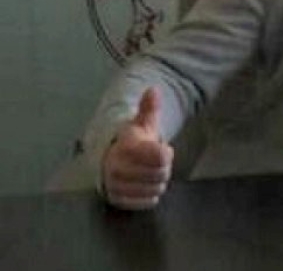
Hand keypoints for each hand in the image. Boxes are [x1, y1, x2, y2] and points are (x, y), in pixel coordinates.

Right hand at [102, 87, 173, 209]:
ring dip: (157, 181)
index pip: (161, 157)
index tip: (162, 148)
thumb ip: (149, 108)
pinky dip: (150, 194)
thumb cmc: (132, 142)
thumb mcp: (142, 123)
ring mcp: (115, 186)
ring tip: (147, 172)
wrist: (108, 160)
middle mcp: (116, 168)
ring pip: (155, 189)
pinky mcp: (116, 200)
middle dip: (162, 168)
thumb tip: (153, 90)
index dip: (166, 153)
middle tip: (153, 162)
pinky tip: (144, 184)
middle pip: (161, 174)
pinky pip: (147, 202)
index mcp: (126, 147)